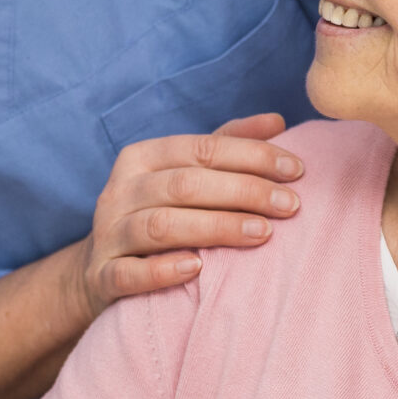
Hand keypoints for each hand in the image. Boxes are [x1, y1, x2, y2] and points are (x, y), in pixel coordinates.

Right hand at [77, 113, 303, 319]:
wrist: (100, 270)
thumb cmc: (158, 213)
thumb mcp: (185, 174)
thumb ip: (226, 147)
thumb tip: (278, 121)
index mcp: (142, 158)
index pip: (202, 149)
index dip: (251, 156)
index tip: (297, 171)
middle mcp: (120, 191)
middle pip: (185, 184)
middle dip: (243, 192)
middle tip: (290, 206)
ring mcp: (108, 234)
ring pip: (160, 225)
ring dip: (215, 228)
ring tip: (261, 233)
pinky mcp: (102, 276)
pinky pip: (129, 273)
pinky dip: (162, 271)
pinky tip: (197, 269)